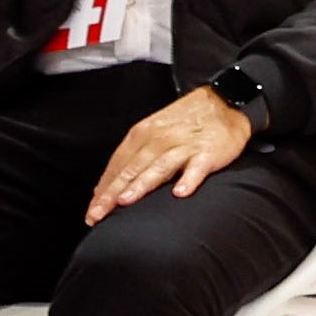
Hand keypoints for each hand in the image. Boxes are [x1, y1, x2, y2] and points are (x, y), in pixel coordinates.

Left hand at [88, 87, 251, 220]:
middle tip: (97, 214)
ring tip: (126, 201)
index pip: (117, 164)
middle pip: (131, 169)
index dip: (103, 188)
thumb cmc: (186, 122)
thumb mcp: (154, 132)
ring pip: (158, 167)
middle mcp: (159, 140)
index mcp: (143, 135)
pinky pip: (197, 167)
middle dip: (112, 193)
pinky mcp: (207, 152)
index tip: (92, 211)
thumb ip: (133, 157)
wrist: (224, 101)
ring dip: (141, 185)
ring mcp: (183, 146)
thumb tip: (108, 185)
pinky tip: (180, 193)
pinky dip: (189, 179)